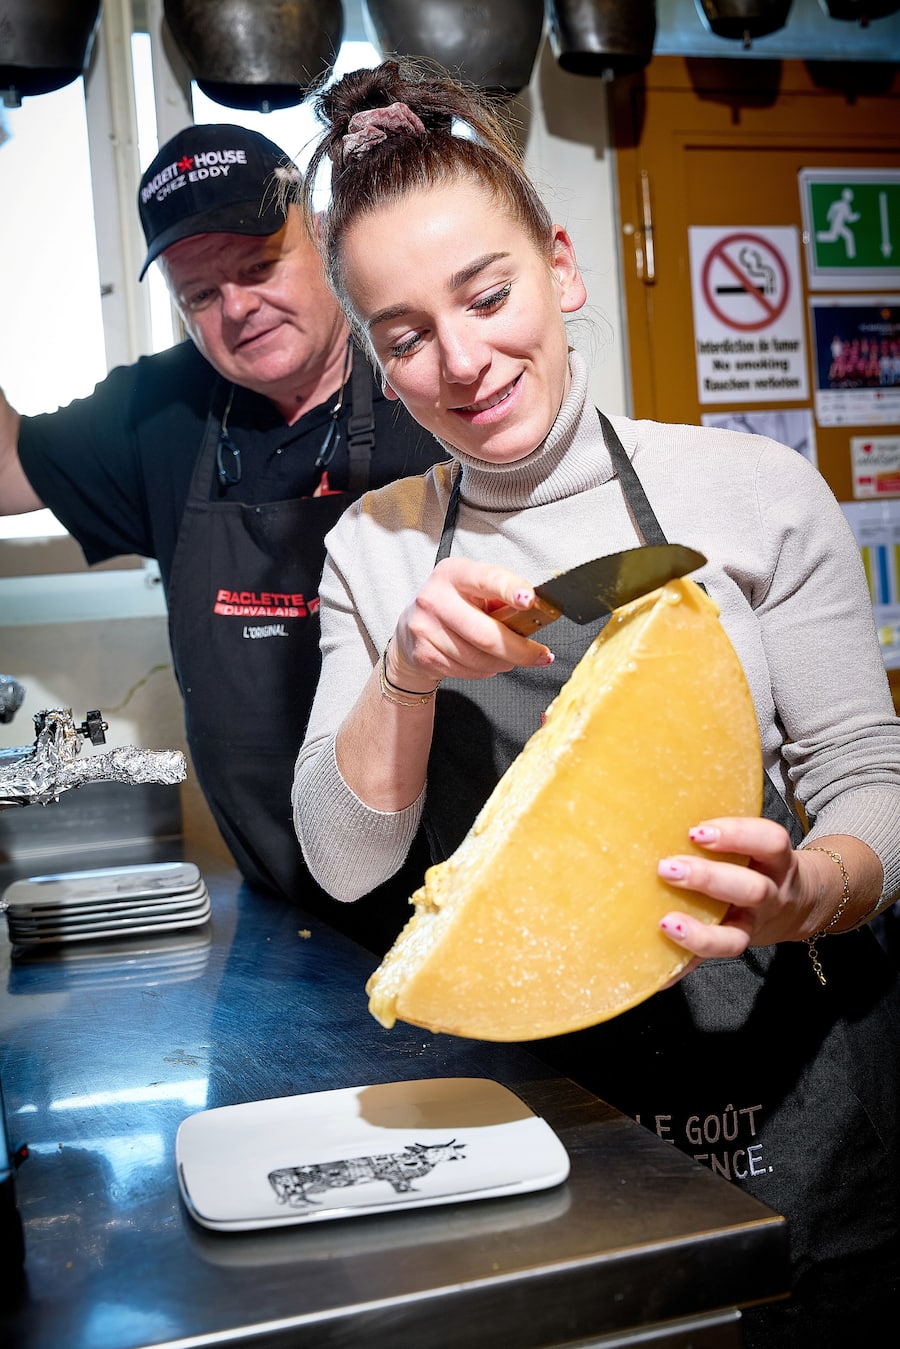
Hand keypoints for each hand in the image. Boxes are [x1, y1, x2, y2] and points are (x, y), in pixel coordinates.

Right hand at [387, 557, 554, 688]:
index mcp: (453, 573)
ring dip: (503, 662)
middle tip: (539, 655)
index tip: (529, 600)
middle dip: (520, 650)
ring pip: (480, 659)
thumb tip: (536, 615)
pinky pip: (468, 672)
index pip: (486, 578)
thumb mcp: (474, 591)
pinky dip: (484, 670)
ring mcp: (425, 628)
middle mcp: (434, 598)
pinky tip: (482, 661)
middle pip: (486, 634)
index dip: (509, 589)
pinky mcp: (424, 655)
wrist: (410, 630)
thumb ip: (502, 599)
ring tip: (507, 656)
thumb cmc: (454, 606)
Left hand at [655, 816, 817, 970]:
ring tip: (666, 924)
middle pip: (752, 890)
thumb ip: (724, 833)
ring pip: (736, 936)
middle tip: (667, 868)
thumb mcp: (758, 843)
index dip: (737, 835)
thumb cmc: (759, 862)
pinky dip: (683, 969)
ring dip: (699, 933)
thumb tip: (658, 806)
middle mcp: (771, 894)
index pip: (770, 842)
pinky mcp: (734, 948)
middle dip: (709, 880)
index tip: (697, 831)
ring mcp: (754, 926)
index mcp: (776, 861)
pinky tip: (658, 976)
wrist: (799, 904)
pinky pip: (710, 963)